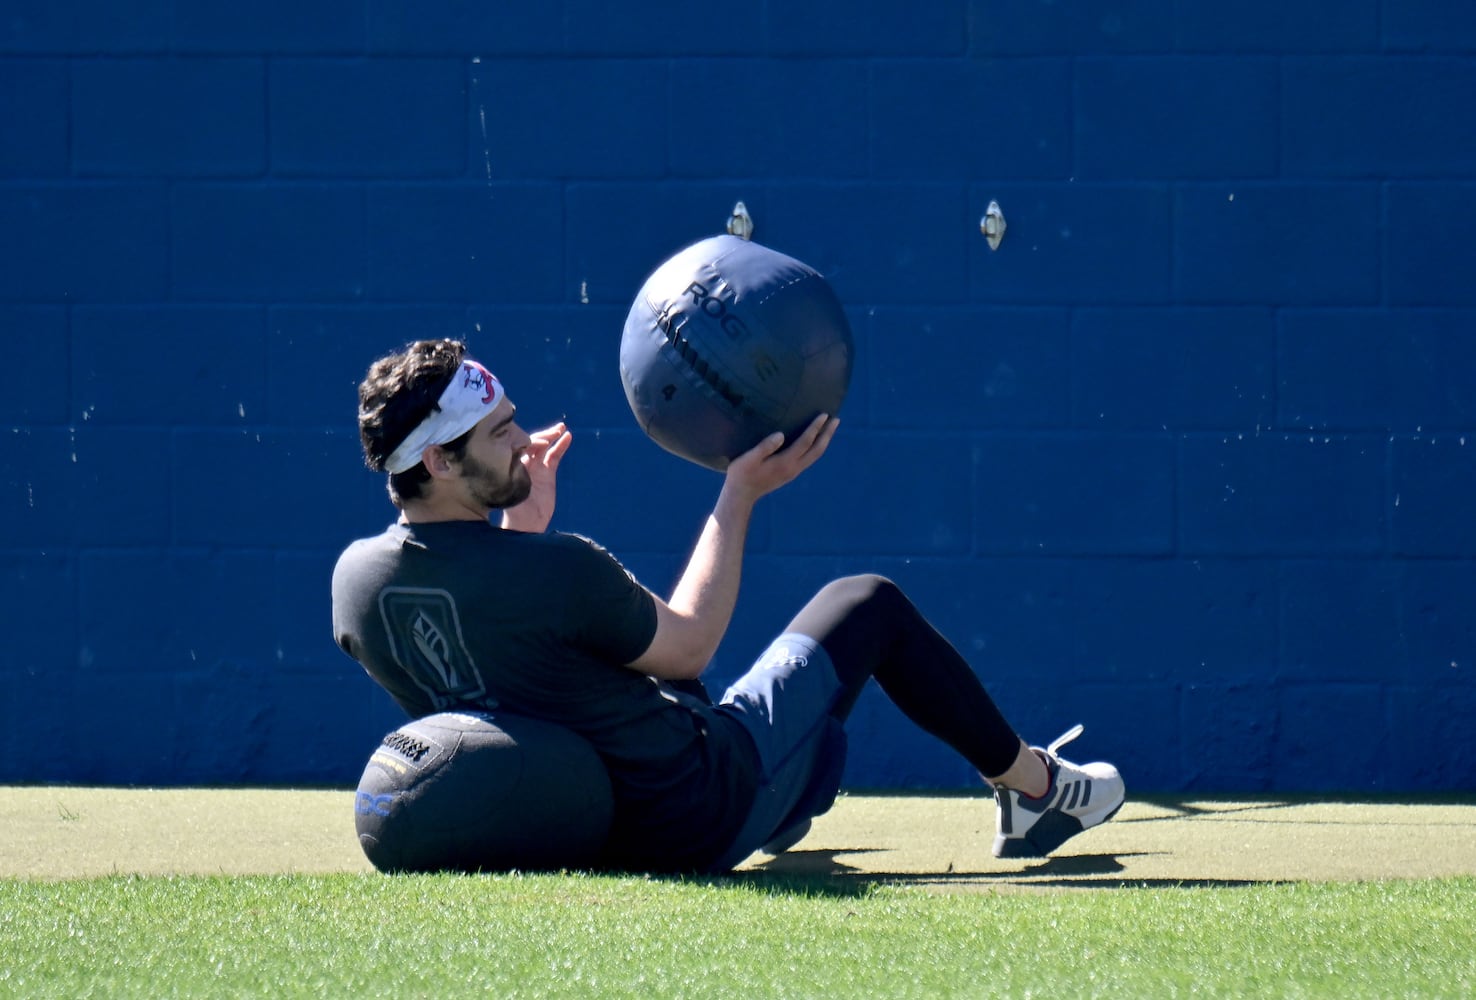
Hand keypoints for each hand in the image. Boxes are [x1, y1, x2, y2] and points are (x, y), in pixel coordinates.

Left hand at [501, 422, 571, 532]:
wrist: (525, 524)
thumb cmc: (512, 509)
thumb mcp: (510, 490)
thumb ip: (514, 475)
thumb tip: (515, 459)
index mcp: (509, 464)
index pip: (518, 445)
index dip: (528, 440)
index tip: (539, 443)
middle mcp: (521, 462)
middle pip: (531, 442)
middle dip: (542, 436)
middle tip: (554, 432)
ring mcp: (535, 466)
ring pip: (543, 446)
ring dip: (551, 436)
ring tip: (561, 428)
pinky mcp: (547, 473)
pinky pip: (554, 455)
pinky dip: (560, 446)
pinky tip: (567, 437)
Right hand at [722, 414, 838, 504]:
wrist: (742, 495)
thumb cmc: (742, 474)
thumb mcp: (749, 458)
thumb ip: (765, 447)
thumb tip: (781, 435)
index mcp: (785, 462)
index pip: (805, 442)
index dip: (815, 428)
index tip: (824, 415)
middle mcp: (793, 468)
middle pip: (816, 450)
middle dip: (827, 434)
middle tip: (836, 419)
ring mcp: (793, 472)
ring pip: (815, 456)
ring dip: (824, 441)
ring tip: (830, 428)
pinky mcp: (790, 474)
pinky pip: (809, 459)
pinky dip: (816, 448)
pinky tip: (814, 442)